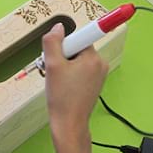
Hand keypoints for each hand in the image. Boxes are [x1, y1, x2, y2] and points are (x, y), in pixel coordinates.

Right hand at [42, 23, 108, 140]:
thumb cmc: (62, 98)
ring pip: (77, 59)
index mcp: (93, 57)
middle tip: (53, 69)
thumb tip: (58, 27)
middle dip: (63, 55)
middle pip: (77, 47)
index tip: (60, 52)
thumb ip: (52, 42)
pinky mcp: (95, 83)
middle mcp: (100, 64)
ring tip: (57, 79)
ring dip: (64, 65)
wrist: (69, 124)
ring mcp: (99, 74)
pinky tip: (63, 85)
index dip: (65, 43)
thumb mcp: (52, 65)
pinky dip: (70, 73)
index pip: (80, 36)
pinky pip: (80, 69)